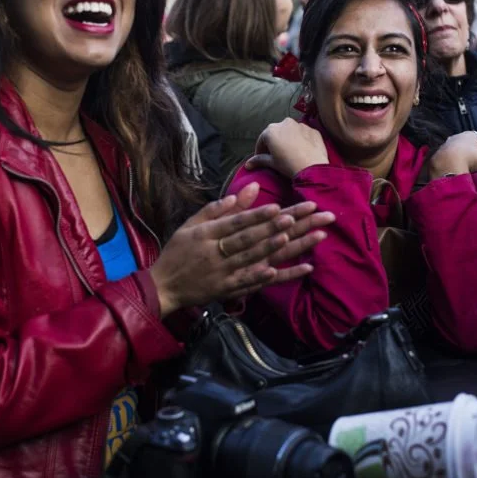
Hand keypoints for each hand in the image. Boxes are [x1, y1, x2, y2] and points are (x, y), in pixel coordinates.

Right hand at [149, 183, 335, 316]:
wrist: (163, 287)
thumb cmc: (178, 252)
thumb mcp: (192, 225)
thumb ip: (219, 208)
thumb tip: (248, 188)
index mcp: (208, 234)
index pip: (238, 223)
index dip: (260, 216)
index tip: (281, 207)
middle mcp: (218, 253)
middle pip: (256, 238)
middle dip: (287, 226)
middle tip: (313, 214)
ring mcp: (226, 273)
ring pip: (260, 258)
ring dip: (288, 248)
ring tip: (312, 237)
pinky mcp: (230, 289)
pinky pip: (255, 282)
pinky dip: (274, 276)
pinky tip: (294, 270)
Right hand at [243, 118, 328, 177]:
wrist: (312, 167)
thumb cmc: (288, 165)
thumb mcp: (272, 163)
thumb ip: (259, 160)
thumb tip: (247, 164)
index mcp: (271, 130)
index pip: (262, 140)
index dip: (260, 150)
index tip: (261, 158)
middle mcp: (285, 123)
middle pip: (276, 133)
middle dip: (274, 143)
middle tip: (276, 156)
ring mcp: (300, 125)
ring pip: (291, 132)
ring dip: (289, 140)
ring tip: (291, 153)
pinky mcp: (313, 130)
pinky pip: (304, 134)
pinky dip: (301, 140)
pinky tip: (303, 150)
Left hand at [428, 132, 476, 178]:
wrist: (446, 164)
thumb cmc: (469, 158)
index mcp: (469, 135)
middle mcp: (456, 137)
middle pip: (468, 146)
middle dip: (474, 155)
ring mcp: (446, 145)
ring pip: (457, 152)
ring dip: (463, 160)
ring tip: (469, 170)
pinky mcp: (438, 154)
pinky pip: (449, 159)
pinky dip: (454, 164)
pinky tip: (457, 172)